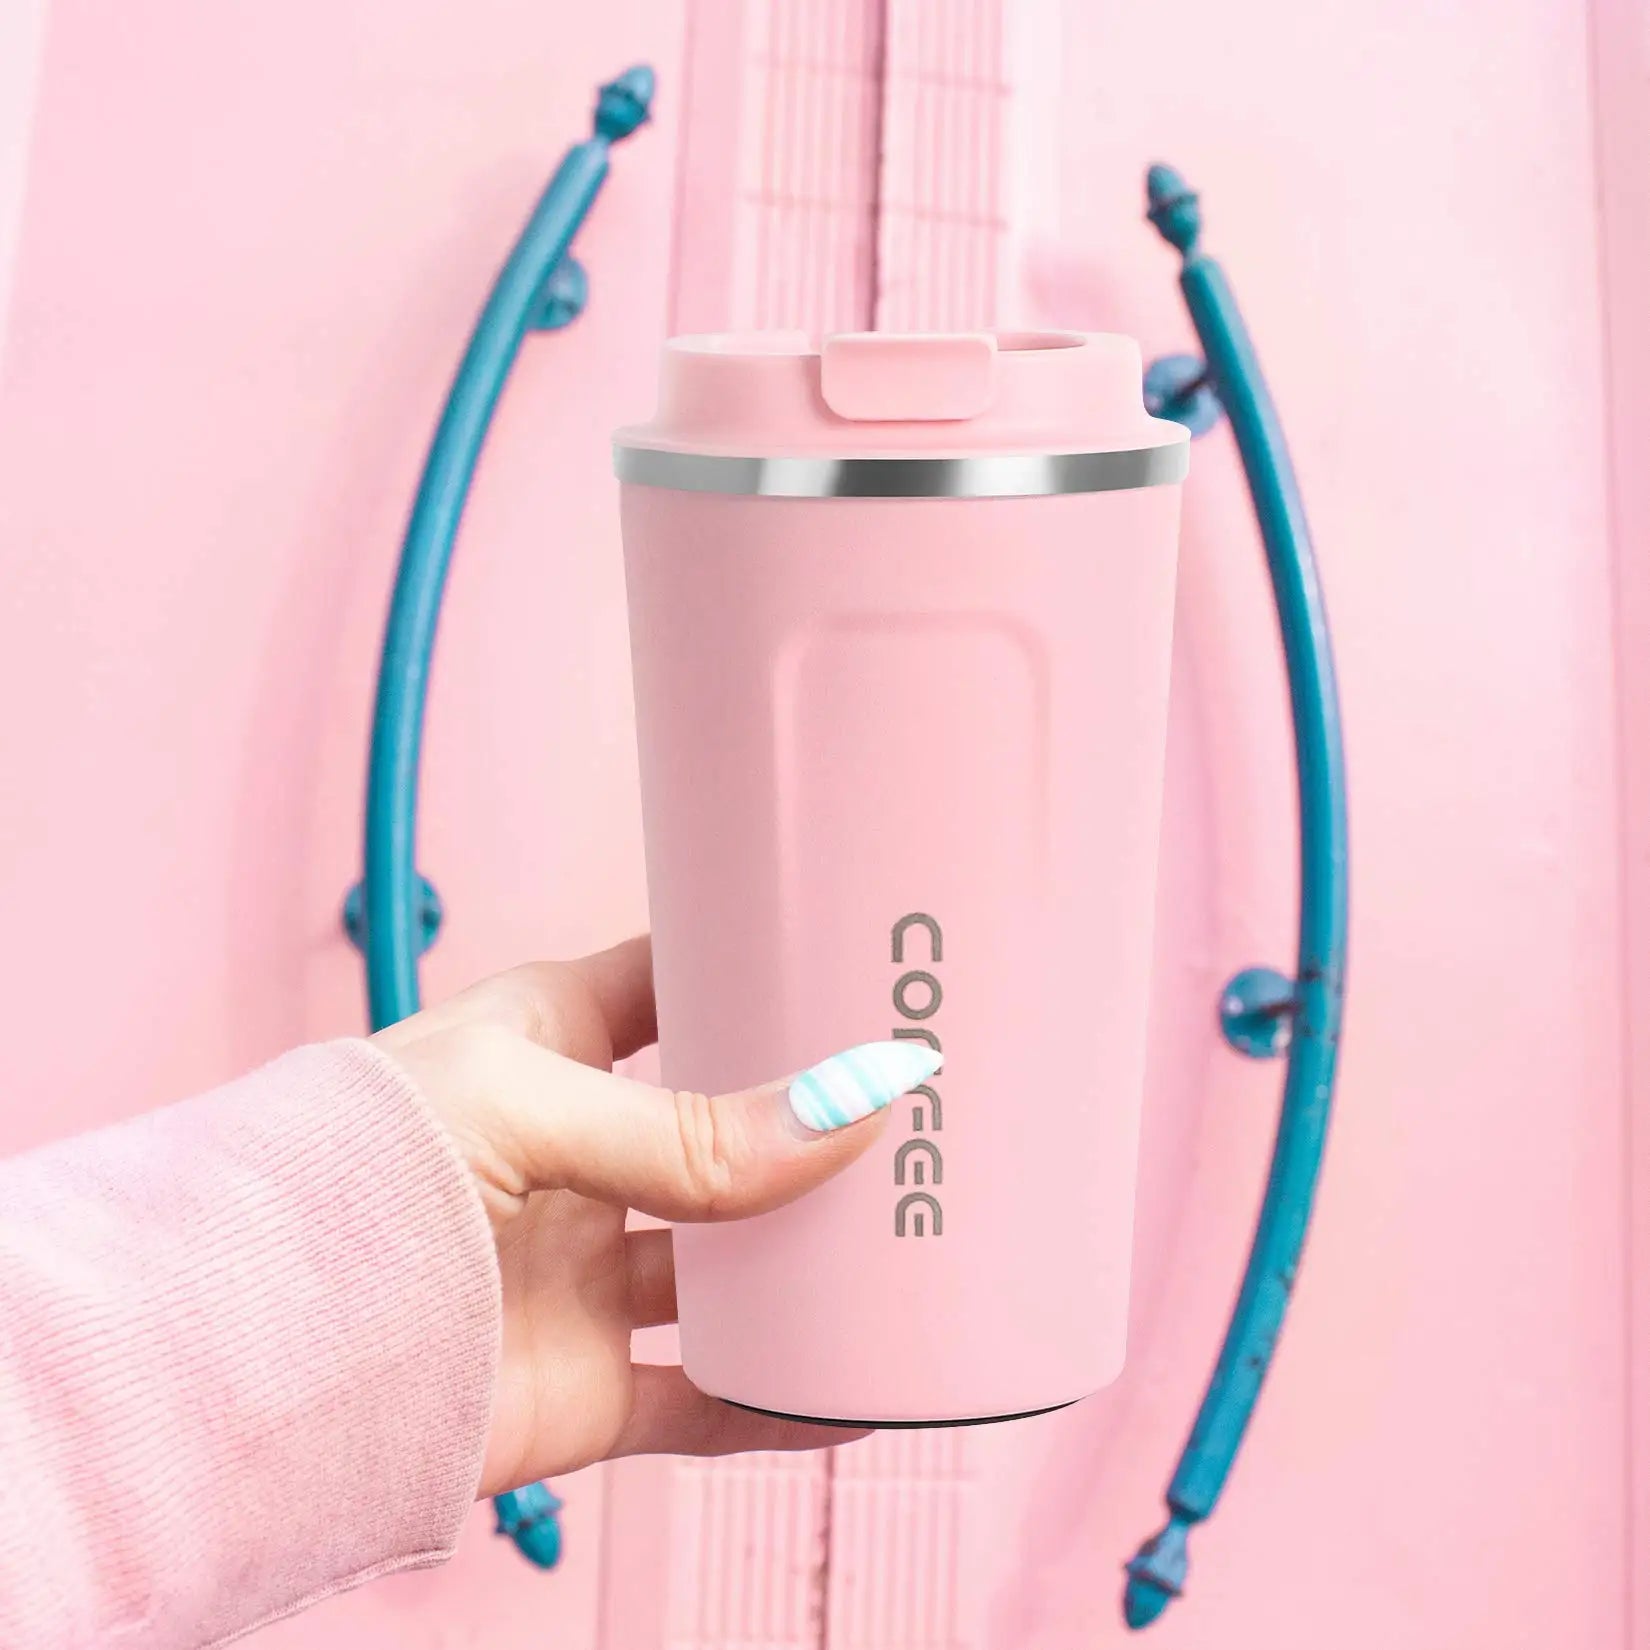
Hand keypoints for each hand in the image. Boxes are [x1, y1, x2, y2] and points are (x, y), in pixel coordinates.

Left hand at [372, 937, 936, 1497]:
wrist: (245, 1353)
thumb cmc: (355, 1170)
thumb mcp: (524, 1107)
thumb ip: (688, 1130)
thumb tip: (850, 1106)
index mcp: (551, 1048)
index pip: (676, 986)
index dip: (757, 970)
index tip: (854, 960)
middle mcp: (584, 1157)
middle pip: (729, 1133)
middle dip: (812, 1123)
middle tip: (917, 1103)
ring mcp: (589, 1273)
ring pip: (737, 1269)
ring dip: (815, 1264)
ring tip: (917, 1238)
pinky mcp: (590, 1384)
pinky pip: (714, 1398)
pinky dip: (787, 1401)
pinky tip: (860, 1387)